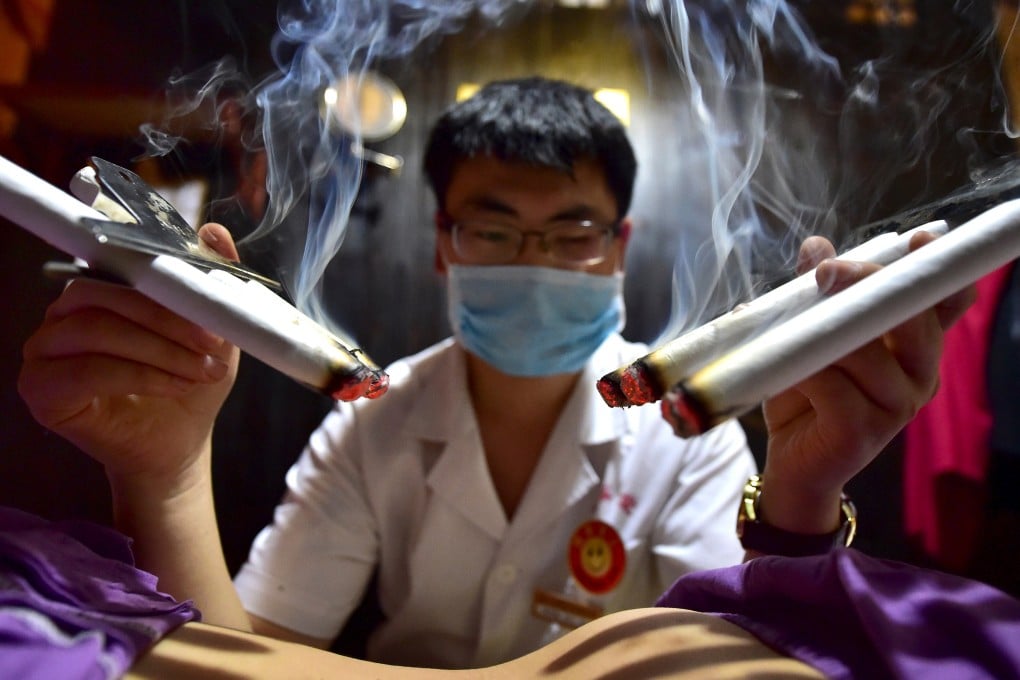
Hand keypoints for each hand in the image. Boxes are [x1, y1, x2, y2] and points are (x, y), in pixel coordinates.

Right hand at [18, 223, 240, 485]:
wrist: (177, 444)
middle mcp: (63, 314)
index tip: (210, 298)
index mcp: (99, 289)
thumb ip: (211, 282)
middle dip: (167, 318)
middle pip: (104, 294)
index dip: (164, 275)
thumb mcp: (215, 332)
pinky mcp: (41, 389)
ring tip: (201, 370)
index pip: (116, 262)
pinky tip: (175, 385)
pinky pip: (87, 371)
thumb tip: (214, 230)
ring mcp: (45, 350)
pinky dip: (140, 375)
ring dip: (160, 349)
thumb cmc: (188, 383)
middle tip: (213, 342)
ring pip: (97, 330)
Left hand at [758, 230, 975, 532]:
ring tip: (787, 335)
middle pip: (911, 317)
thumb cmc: (806, 394)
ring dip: (820, 334)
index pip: (944, 302)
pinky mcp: (863, 432)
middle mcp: (918, 374)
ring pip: (865, 351)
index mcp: (913, 346)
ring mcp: (896, 406)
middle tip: (827, 271)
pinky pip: (833, 387)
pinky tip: (785, 374)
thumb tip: (817, 246)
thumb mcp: (807, 335)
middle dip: (866, 284)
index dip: (938, 270)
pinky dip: (802, 372)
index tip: (923, 240)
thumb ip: (816, 293)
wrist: (791, 463)